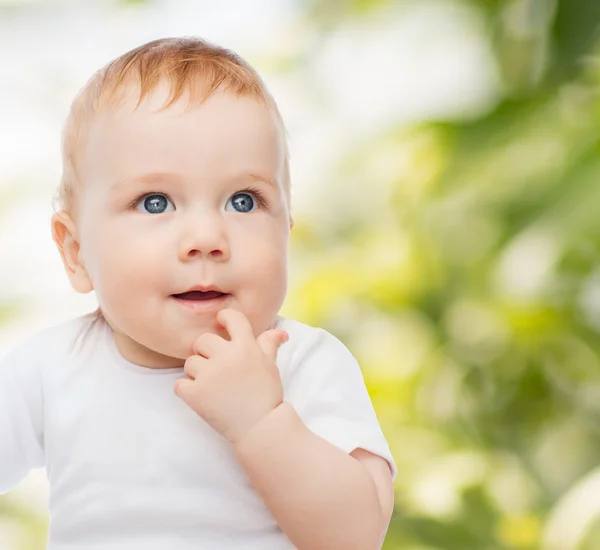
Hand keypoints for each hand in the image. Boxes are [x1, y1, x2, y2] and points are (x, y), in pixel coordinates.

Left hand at [173, 308, 288, 443]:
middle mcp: (226, 357)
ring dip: (197, 373)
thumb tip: (279, 332)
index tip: (221, 323)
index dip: (224, 318)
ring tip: (212, 386)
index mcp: (246, 346)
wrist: (260, 428)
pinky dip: (186, 390)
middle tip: (217, 368)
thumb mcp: (270, 366)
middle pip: (202, 340)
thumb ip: (269, 344)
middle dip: (207, 352)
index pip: (231, 318)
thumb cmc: (267, 395)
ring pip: (190, 363)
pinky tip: (201, 396)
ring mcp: (209, 375)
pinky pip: (179, 384)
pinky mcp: (195, 394)